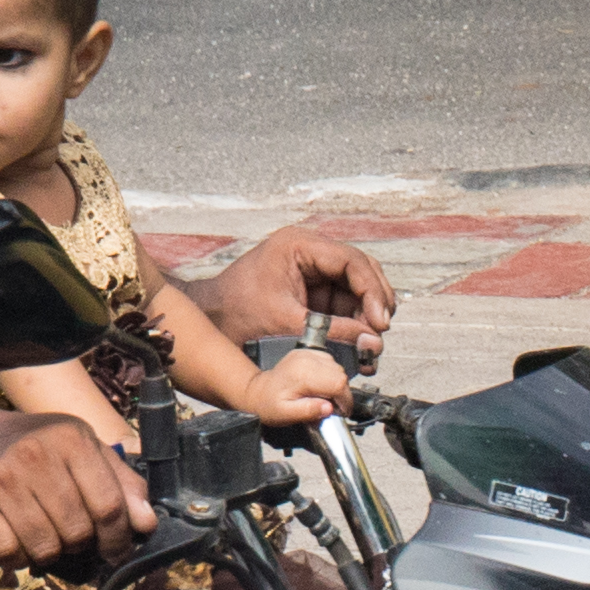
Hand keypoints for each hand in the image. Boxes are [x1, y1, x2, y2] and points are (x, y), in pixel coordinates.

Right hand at [0, 401, 148, 569]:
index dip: (118, 538)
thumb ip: (118, 482)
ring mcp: (1, 475)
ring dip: (45, 554)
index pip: (110, 505)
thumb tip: (147, 522)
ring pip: (44, 547)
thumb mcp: (77, 450)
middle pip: (78, 531)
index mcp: (71, 438)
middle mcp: (36, 452)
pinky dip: (14, 557)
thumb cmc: (26, 448)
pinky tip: (12, 539)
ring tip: (38, 536)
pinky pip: (8, 552)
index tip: (115, 551)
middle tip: (65, 536)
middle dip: (77, 544)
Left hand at [197, 219, 392, 353]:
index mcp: (300, 245)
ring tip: (371, 344)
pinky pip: (342, 302)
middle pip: (360, 271)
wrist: (208, 320)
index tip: (380, 321)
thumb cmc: (236, 314)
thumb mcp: (286, 324)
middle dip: (374, 303)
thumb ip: (333, 332)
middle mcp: (310, 250)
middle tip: (381, 331)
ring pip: (355, 288)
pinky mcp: (311, 288)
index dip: (372, 291)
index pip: (352, 262)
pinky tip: (359, 343)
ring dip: (365, 315)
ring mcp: (312, 268)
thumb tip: (372, 343)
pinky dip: (352, 322)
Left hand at [241, 347, 347, 428]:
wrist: (257, 391)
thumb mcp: (286, 414)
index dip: (344, 399)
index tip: (341, 411)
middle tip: (332, 406)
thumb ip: (308, 411)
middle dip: (342, 393)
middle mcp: (306, 360)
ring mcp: (307, 354)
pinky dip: (331, 374)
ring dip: (336, 384)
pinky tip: (321, 385)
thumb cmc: (269, 404)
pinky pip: (330, 362)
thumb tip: (329, 409)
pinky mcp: (307, 352)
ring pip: (337, 367)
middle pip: (341, 374)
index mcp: (302, 375)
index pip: (338, 383)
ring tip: (325, 397)